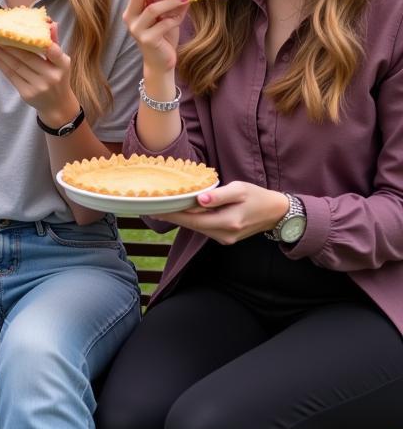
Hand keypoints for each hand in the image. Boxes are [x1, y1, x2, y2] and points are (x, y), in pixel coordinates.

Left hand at [0, 21, 77, 126]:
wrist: (57, 105)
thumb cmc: (58, 77)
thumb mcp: (61, 62)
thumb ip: (55, 43)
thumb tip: (50, 23)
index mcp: (62, 65)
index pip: (55, 53)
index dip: (44, 44)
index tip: (29, 33)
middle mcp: (51, 76)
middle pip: (27, 57)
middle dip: (8, 43)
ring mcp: (38, 86)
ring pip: (15, 65)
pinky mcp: (26, 93)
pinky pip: (10, 74)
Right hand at [123, 0, 190, 74]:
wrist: (161, 61)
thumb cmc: (163, 34)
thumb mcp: (165, 12)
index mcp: (133, 6)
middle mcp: (130, 16)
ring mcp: (136, 29)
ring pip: (152, 9)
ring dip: (171, 1)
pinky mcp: (146, 40)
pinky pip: (162, 25)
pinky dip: (175, 18)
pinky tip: (184, 14)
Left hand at [159, 181, 289, 244]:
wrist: (276, 213)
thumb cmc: (258, 196)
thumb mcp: (240, 190)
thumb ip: (219, 195)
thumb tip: (200, 199)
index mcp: (228, 222)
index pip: (192, 220)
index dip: (172, 214)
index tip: (154, 208)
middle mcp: (224, 235)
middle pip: (191, 225)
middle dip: (171, 216)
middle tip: (150, 206)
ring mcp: (224, 238)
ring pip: (196, 227)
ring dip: (181, 218)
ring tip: (161, 207)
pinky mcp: (225, 237)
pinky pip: (204, 228)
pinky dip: (192, 220)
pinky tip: (182, 211)